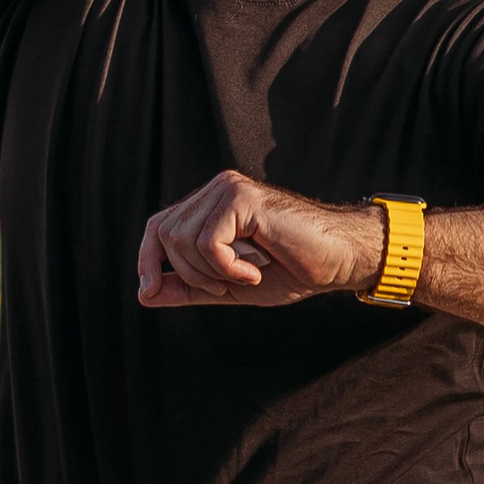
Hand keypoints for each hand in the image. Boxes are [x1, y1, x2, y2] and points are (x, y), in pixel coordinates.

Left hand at [136, 172, 382, 311]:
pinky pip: (208, 242)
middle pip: (165, 234)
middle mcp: (216, 189)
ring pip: (183, 239)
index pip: (158, 226)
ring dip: (210, 273)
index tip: (149, 292)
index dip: (147, 258)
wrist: (339, 260)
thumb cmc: (293, 269)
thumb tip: (144, 295)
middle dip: (188, 274)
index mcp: (211, 205)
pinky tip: (255, 269)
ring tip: (246, 276)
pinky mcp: (243, 197)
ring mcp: (228, 188)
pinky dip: (227, 267)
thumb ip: (189, 287)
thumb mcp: (230, 285)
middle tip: (227, 285)